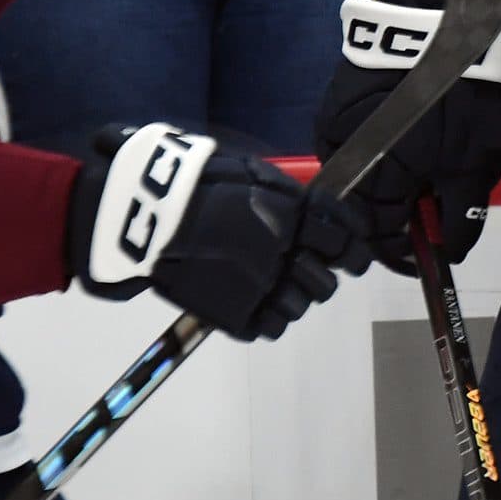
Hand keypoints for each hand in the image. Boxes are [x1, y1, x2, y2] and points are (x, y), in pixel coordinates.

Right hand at [71, 125, 369, 339]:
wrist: (146, 214)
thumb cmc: (197, 182)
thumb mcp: (251, 172)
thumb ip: (287, 195)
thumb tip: (315, 211)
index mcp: (294, 214)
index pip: (344, 238)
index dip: (354, 250)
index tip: (354, 257)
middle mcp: (286, 253)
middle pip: (327, 283)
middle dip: (320, 278)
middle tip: (303, 272)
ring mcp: (262, 287)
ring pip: (300, 308)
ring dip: (291, 299)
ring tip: (270, 287)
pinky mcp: (236, 314)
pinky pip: (272, 327)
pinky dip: (266, 318)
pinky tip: (252, 303)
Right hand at [316, 0, 500, 272]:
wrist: (435, 18)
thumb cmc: (458, 94)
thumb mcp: (473, 161)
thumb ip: (459, 213)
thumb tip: (448, 252)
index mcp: (373, 180)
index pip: (379, 239)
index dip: (405, 250)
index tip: (429, 249)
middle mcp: (342, 161)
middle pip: (365, 210)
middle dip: (397, 215)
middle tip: (433, 200)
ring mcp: (332, 131)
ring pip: (360, 178)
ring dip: (387, 183)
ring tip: (423, 167)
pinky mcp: (334, 105)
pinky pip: (355, 147)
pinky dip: (379, 153)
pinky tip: (406, 139)